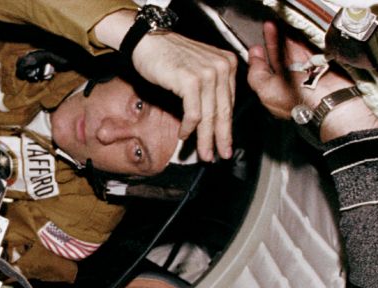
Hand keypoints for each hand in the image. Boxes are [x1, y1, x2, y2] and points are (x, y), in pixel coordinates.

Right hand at [94, 9, 236, 161]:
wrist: (147, 41)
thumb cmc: (168, 56)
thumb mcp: (197, 68)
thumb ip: (209, 87)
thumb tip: (212, 117)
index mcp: (227, 63)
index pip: (230, 102)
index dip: (227, 127)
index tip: (225, 143)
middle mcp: (221, 66)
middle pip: (223, 111)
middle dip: (221, 138)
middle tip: (220, 155)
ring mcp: (207, 73)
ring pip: (209, 115)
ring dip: (205, 138)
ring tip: (203, 153)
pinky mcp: (190, 80)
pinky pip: (193, 112)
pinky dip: (189, 127)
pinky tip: (184, 135)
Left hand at [246, 21, 377, 140]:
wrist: (328, 100)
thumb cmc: (298, 101)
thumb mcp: (266, 90)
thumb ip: (256, 74)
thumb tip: (253, 58)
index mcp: (276, 93)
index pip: (265, 73)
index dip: (259, 59)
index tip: (256, 47)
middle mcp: (290, 84)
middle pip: (278, 59)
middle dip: (272, 44)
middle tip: (268, 29)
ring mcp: (305, 73)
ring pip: (292, 53)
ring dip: (284, 39)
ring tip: (276, 28)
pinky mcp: (319, 64)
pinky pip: (307, 49)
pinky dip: (299, 41)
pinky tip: (292, 33)